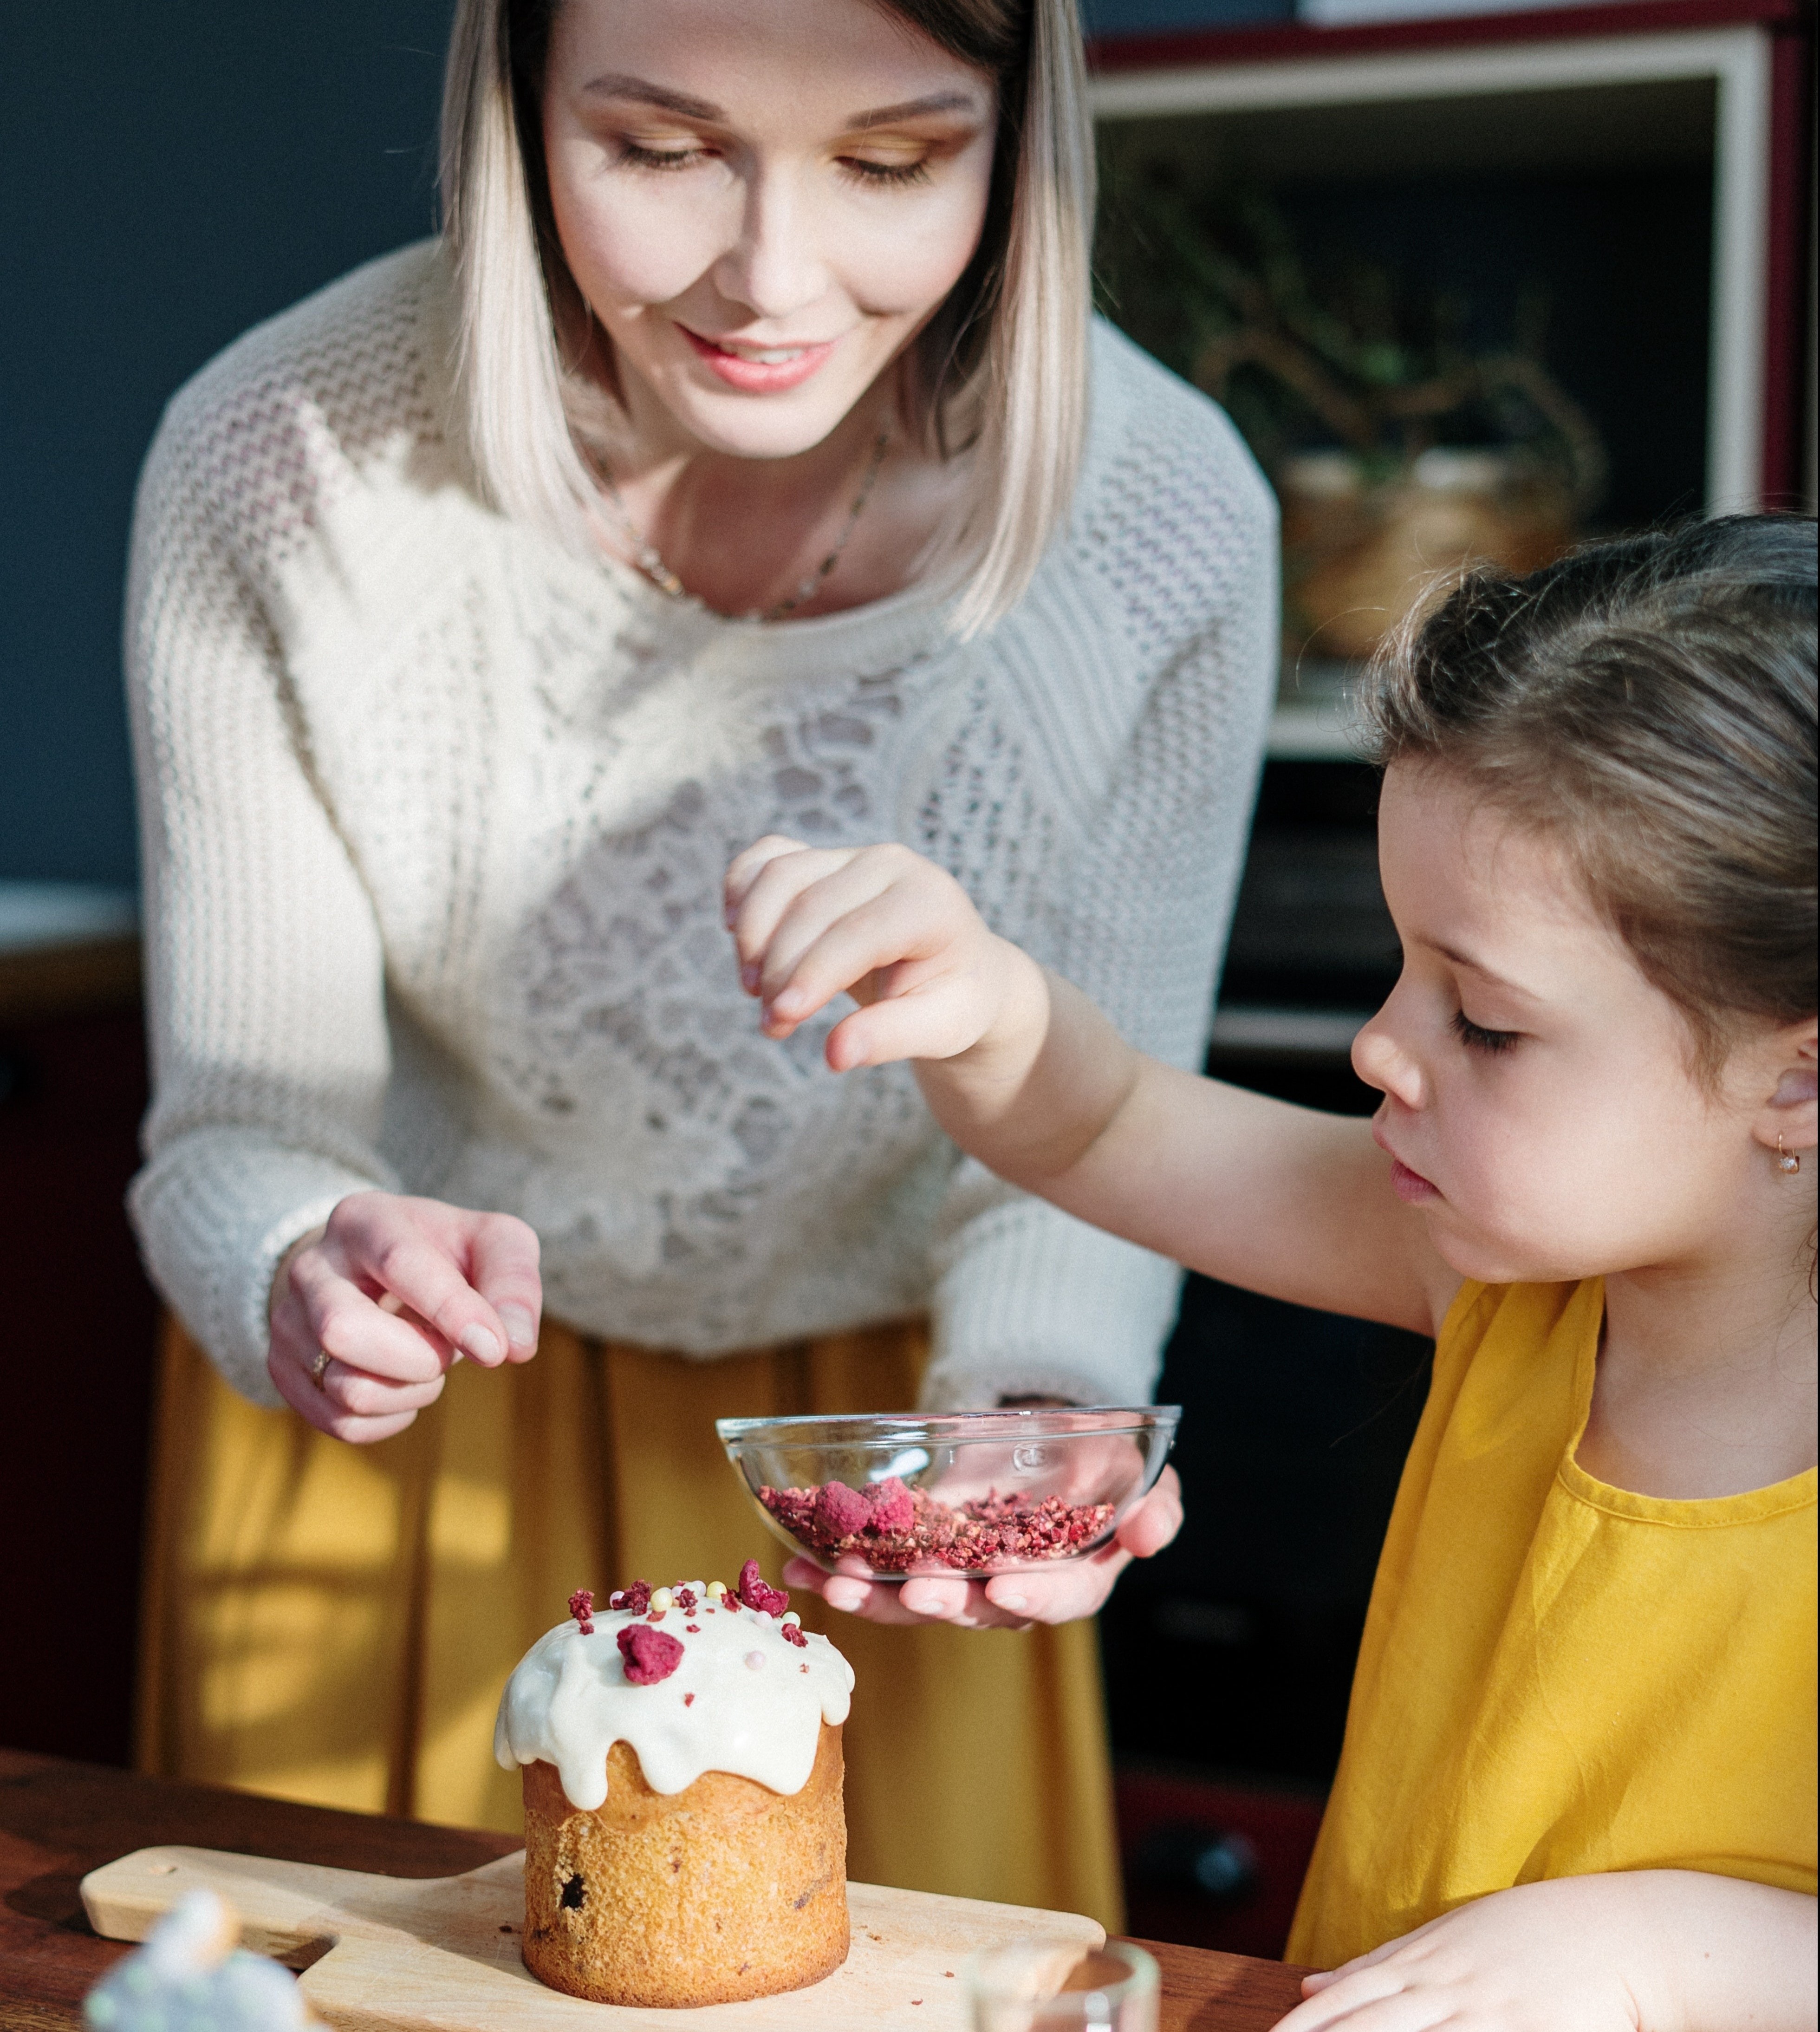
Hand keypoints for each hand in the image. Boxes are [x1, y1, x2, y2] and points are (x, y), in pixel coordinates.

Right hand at [268, 1191, 541, 1443]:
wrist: (376, 1269)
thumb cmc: (447, 1254)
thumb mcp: (493, 1244)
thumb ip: (512, 1283)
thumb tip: (516, 1348)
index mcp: (365, 1220)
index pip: (400, 1262)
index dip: (450, 1311)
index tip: (494, 1350)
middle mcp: (312, 1266)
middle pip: (344, 1331)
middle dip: (418, 1359)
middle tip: (448, 1350)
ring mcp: (287, 1320)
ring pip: (345, 1387)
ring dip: (410, 1392)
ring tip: (427, 1364)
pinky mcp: (284, 1368)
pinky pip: (339, 1422)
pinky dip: (389, 1420)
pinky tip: (403, 1388)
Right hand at [724, 835, 1031, 1070]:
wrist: (957, 968)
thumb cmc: (951, 1000)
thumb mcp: (941, 1029)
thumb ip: (891, 1039)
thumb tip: (834, 1055)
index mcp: (929, 902)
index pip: (858, 932)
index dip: (813, 974)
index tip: (781, 1018)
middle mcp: (890, 864)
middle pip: (811, 906)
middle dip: (780, 969)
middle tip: (773, 1026)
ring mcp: (852, 855)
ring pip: (779, 876)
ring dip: (753, 936)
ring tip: (755, 991)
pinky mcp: (822, 858)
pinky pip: (766, 858)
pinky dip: (741, 889)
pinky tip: (736, 935)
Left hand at [784, 1465, 1182, 1629]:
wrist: (1050, 1439)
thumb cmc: (1103, 1464)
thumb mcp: (1141, 1474)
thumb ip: (1156, 1507)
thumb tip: (1148, 1534)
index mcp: (1073, 1580)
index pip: (1059, 1600)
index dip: (1033, 1596)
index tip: (1003, 1586)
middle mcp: (1013, 1591)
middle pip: (976, 1610)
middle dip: (939, 1602)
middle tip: (911, 1589)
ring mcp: (961, 1579)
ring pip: (918, 1602)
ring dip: (876, 1596)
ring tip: (835, 1582)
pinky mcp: (921, 1559)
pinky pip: (883, 1575)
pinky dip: (842, 1572)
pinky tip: (800, 1566)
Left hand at [1273, 1870, 1819, 2031]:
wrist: (1619, 1932)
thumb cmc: (1525, 1933)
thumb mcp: (1445, 1936)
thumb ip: (1376, 1964)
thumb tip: (1309, 1986)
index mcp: (1424, 1959)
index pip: (1351, 1997)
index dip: (1307, 2024)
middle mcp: (1449, 1987)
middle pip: (1373, 2025)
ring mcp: (1489, 2016)